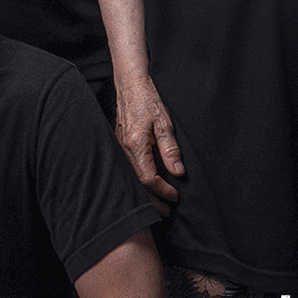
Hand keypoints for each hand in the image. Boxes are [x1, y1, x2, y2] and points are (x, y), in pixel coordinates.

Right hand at [113, 77, 183, 210]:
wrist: (130, 86)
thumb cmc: (148, 101)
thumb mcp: (165, 124)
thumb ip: (170, 150)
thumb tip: (178, 173)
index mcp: (135, 145)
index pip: (148, 178)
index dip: (163, 190)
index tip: (175, 195)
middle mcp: (124, 149)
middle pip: (136, 184)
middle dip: (152, 200)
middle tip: (167, 211)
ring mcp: (119, 149)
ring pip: (131, 179)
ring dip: (145, 193)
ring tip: (159, 204)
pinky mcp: (120, 146)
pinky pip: (128, 170)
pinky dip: (138, 182)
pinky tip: (147, 187)